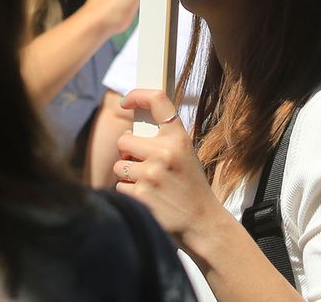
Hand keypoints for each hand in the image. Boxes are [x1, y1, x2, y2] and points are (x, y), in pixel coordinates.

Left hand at [115, 89, 223, 254]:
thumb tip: (129, 131)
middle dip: (128, 153)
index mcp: (179, 138)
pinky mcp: (140, 195)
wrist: (202, 223)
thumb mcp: (185, 155)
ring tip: (150, 185)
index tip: (126, 101)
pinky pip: (119, 186)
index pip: (158, 100)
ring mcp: (151, 174)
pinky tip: (148, 199)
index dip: (138, 95)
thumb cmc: (190, 187)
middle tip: (145, 166)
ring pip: (118, 165)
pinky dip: (129, 194)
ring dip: (128, 176)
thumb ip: (163, 140)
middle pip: (124, 140)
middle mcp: (165, 152)